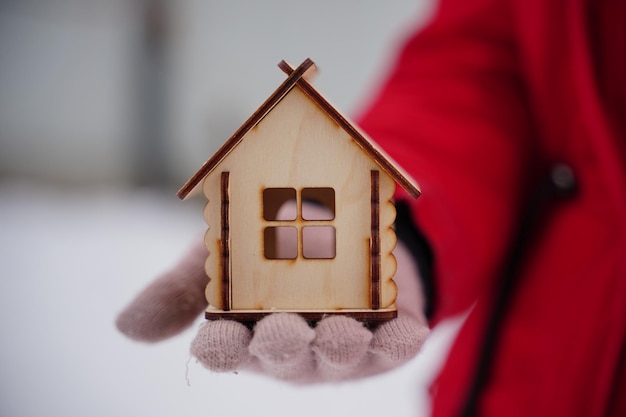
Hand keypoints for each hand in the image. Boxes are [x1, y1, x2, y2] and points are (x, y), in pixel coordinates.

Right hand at [117, 236, 428, 381]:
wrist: (336, 222)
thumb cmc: (270, 250)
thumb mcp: (221, 256)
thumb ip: (180, 289)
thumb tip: (126, 327)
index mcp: (247, 331)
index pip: (227, 350)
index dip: (222, 350)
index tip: (216, 341)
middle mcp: (293, 345)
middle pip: (285, 356)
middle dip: (283, 347)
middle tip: (281, 331)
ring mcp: (341, 343)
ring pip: (339, 356)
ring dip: (340, 348)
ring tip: (341, 333)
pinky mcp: (386, 334)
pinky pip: (394, 346)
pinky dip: (399, 343)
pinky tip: (404, 333)